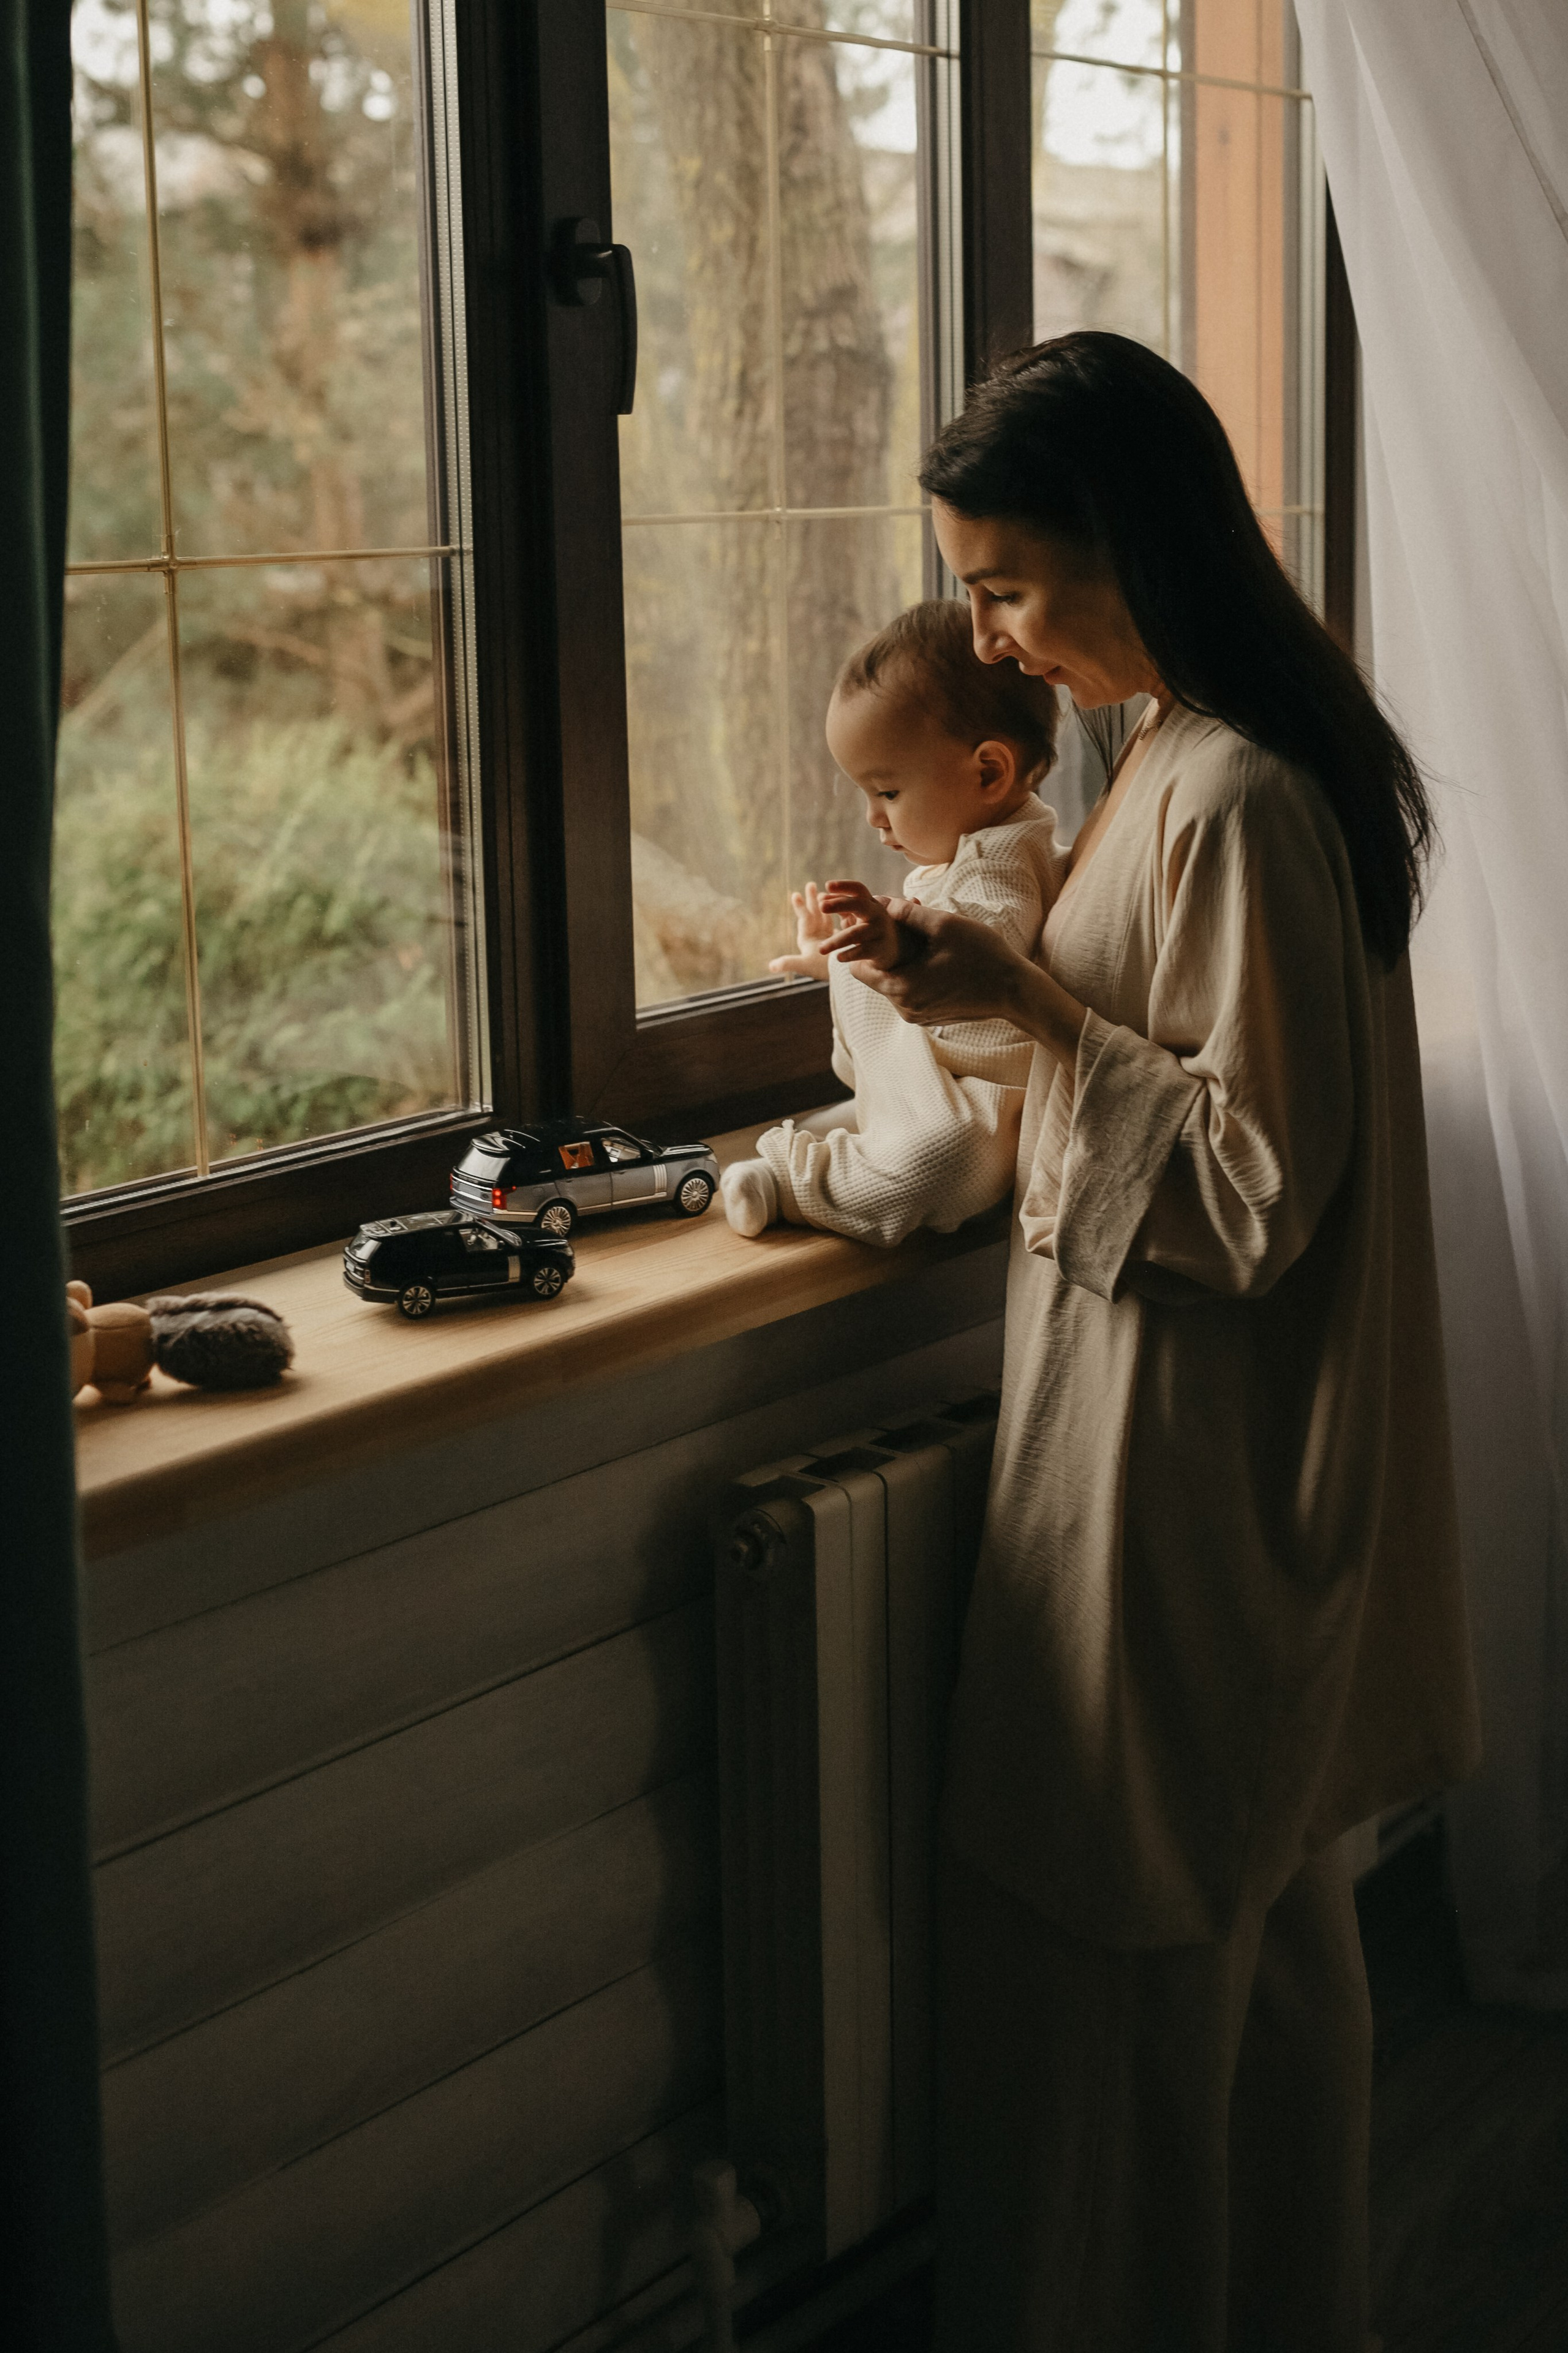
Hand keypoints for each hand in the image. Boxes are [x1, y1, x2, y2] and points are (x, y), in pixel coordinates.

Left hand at [767, 880, 837, 978]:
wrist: (842, 978)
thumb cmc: (823, 970)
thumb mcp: (804, 965)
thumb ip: (788, 963)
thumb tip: (771, 966)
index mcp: (807, 940)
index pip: (804, 920)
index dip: (800, 907)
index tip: (795, 895)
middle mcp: (816, 938)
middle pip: (813, 914)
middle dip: (811, 900)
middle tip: (810, 884)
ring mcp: (827, 937)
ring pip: (825, 916)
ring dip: (825, 904)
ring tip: (825, 891)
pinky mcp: (840, 939)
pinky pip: (837, 922)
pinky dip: (839, 912)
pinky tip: (843, 904)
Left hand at [817, 879, 904, 971]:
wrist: (891, 949)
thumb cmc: (867, 927)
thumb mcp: (854, 914)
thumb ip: (838, 905)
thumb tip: (820, 897)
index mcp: (869, 903)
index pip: (858, 889)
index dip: (844, 886)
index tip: (827, 885)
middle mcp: (876, 914)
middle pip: (860, 904)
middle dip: (840, 904)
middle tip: (821, 907)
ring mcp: (879, 931)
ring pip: (856, 933)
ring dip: (836, 941)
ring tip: (820, 949)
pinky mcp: (880, 949)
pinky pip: (863, 951)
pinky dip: (850, 954)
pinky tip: (838, 958)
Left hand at [836, 897, 1088, 1073]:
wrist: (1016, 991)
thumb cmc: (983, 956)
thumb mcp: (945, 925)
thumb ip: (909, 914)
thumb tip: (882, 903)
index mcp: (901, 987)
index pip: (858, 969)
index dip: (861, 945)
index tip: (872, 927)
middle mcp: (904, 1008)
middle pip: (878, 976)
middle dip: (886, 950)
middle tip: (900, 926)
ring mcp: (918, 1016)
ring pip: (896, 984)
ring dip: (903, 961)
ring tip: (923, 938)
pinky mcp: (930, 1018)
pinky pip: (912, 993)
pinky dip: (916, 975)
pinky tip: (934, 956)